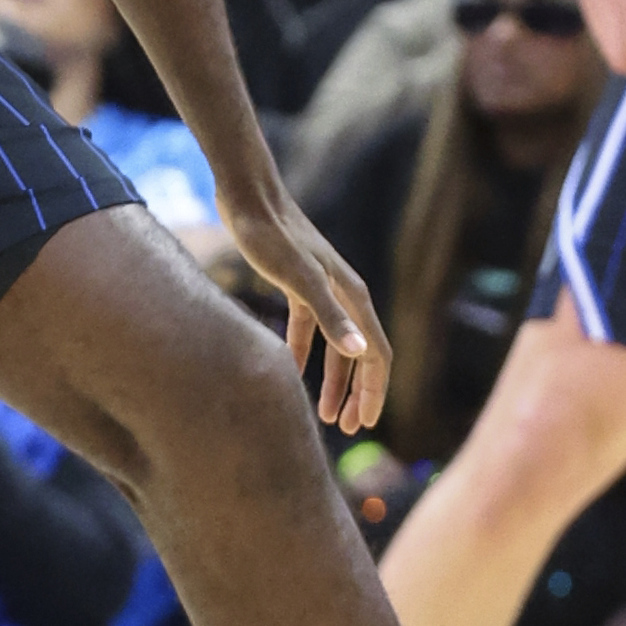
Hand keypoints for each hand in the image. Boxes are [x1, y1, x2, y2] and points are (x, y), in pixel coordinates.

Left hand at [223, 188, 391, 434]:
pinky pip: (309, 329)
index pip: (376, 354)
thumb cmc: (271, 236)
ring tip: (324, 415)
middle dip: (357, 393)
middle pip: (361, 354)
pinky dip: (305, 354)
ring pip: (336, 346)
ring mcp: (321, 289)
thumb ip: (330, 316)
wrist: (248, 195)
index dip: (373, 392)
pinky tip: (291, 372)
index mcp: (352, 296)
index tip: (363, 424)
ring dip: (334, 381)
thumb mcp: (300, 279)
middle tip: (347, 429)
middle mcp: (344, 294)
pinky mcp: (297, 284)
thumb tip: (361, 353)